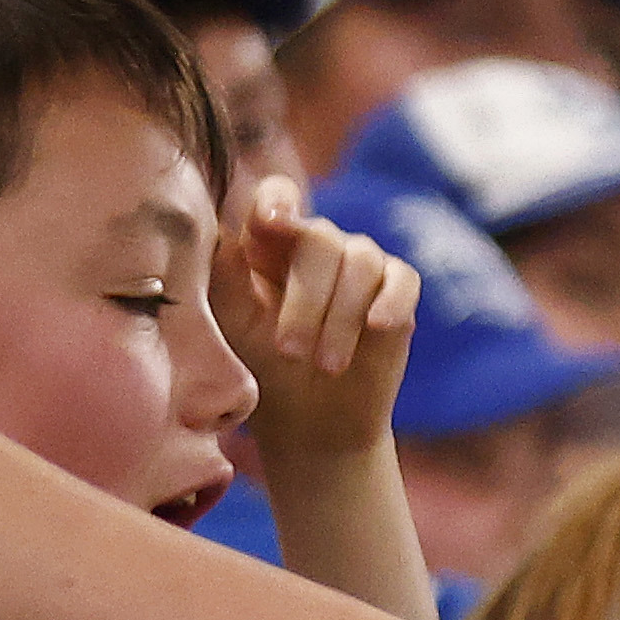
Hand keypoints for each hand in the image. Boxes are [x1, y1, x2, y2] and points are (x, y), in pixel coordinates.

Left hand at [210, 178, 419, 478]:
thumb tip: (218, 230)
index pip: (277, 197)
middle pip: (321, 237)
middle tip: (290, 351)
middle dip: (306, 298)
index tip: (274, 221)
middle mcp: (317, 244)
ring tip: (326, 365)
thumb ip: (226, 274)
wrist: (312, 422)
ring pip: (360, 260)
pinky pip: (401, 278)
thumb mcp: (234, 323)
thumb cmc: (264, 369)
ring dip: (341, 316)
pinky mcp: (396, 291)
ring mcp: (360, 264)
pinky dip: (391, 300)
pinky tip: (376, 327)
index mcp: (270, 244)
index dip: (278, 201)